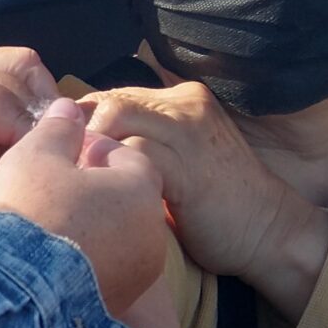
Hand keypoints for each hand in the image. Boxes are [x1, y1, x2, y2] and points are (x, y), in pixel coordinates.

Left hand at [0, 48, 57, 224]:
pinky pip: (6, 76)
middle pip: (30, 94)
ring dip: (39, 110)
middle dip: (47, 133)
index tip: (56, 184)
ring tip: (42, 152)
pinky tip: (19, 135)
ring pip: (25, 76)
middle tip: (55, 174)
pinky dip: (21, 101)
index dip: (40, 153)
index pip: (18, 119)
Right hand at [0, 99, 167, 314]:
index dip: (87, 150)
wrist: (11, 293)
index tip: (56, 155)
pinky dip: (83, 265)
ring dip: (88, 229)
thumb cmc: (27, 213)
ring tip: (45, 229)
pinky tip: (48, 263)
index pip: (123, 154)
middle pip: (122, 199)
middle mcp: (151, 234)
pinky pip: (103, 274)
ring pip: (114, 238)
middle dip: (90, 191)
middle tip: (48, 191)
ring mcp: (138, 276)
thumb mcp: (35, 154)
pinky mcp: (119, 306)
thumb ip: (58, 128)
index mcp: (140, 188)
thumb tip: (70, 108)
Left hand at [79, 81, 327, 314]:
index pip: (113, 96)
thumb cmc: (215, 206)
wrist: (268, 231)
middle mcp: (185, 106)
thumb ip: (142, 146)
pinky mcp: (189, 165)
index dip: (81, 123)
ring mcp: (189, 132)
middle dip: (77, 133)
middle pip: (109, 101)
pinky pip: (134, 153)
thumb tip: (82, 152)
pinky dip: (109, 171)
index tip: (62, 154)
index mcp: (181, 101)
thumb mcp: (177, 162)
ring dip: (88, 149)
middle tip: (60, 169)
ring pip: (117, 117)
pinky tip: (99, 198)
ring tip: (75, 182)